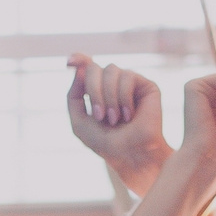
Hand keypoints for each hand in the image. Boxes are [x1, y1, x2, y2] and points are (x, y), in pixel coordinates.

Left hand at [65, 55, 169, 194]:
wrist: (130, 155)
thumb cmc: (106, 144)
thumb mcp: (79, 123)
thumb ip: (73, 96)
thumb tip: (80, 69)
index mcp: (97, 91)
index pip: (87, 66)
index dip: (79, 60)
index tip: (68, 62)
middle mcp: (113, 84)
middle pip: (94, 67)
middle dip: (93, 90)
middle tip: (99, 116)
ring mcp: (129, 83)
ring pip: (110, 69)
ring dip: (108, 97)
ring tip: (114, 119)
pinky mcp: (146, 85)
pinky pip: (127, 76)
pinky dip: (123, 97)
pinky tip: (129, 115)